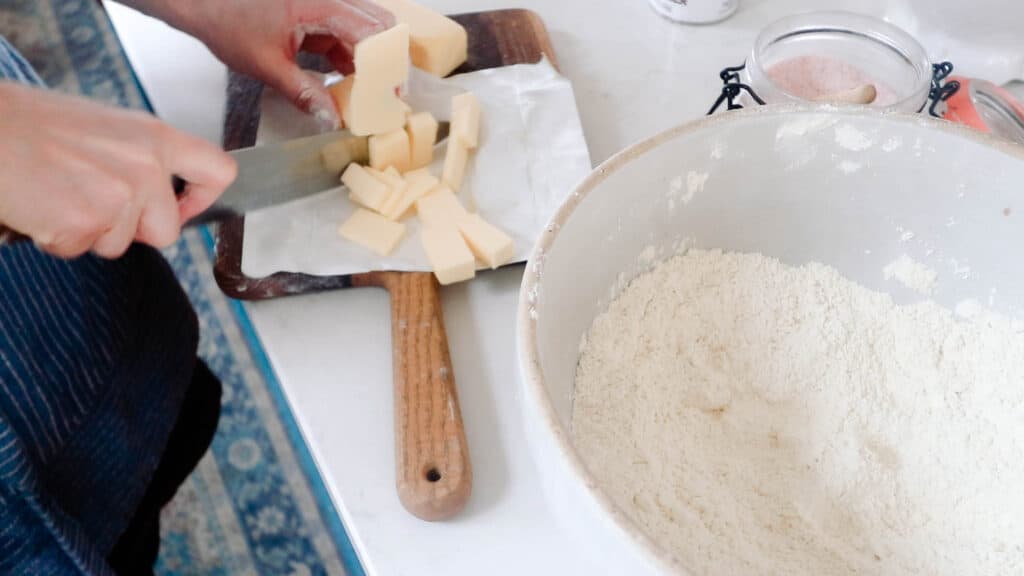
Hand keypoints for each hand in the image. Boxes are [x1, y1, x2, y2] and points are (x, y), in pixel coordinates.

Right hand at [0, 82, 236, 258]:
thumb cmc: (34, 125)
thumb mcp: (108, 128)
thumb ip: (144, 159)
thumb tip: (162, 194)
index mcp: (156, 137)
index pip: (219, 171)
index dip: (205, 198)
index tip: (183, 206)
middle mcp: (145, 167)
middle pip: (168, 231)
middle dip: (133, 230)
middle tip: (94, 202)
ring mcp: (118, 197)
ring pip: (119, 245)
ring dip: (89, 232)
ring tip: (60, 192)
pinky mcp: (85, 222)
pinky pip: (79, 250)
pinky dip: (58, 238)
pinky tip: (42, 204)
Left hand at [124, 0, 393, 128]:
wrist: (201, 2)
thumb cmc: (226, 21)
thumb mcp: (268, 66)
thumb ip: (305, 94)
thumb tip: (332, 118)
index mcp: (319, 4)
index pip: (372, 32)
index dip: (387, 64)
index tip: (392, 91)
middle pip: (378, 24)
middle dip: (385, 59)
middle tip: (386, 91)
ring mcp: (322, 4)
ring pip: (364, 29)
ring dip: (367, 60)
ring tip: (365, 92)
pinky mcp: (315, 11)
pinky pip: (345, 31)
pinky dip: (349, 55)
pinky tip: (345, 80)